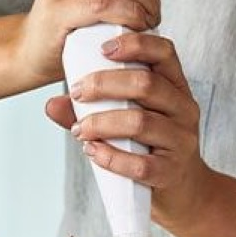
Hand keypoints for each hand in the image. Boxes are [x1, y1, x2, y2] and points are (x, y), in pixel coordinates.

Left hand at [44, 32, 211, 228]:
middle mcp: (183, 109)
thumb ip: (92, 111)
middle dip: (104, 84)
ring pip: (140, 122)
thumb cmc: (150, 148)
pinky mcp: (171, 171)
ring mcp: (181, 141)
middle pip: (146, 84)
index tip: (102, 49)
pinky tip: (93, 152)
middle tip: (77, 92)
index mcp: (175, 87)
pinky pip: (139, 163)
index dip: (135, 44)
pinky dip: (111, 157)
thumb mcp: (128, 122)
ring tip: (79, 129)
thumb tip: (51, 104)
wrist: (183, 192)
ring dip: (101, 123)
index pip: (164, 52)